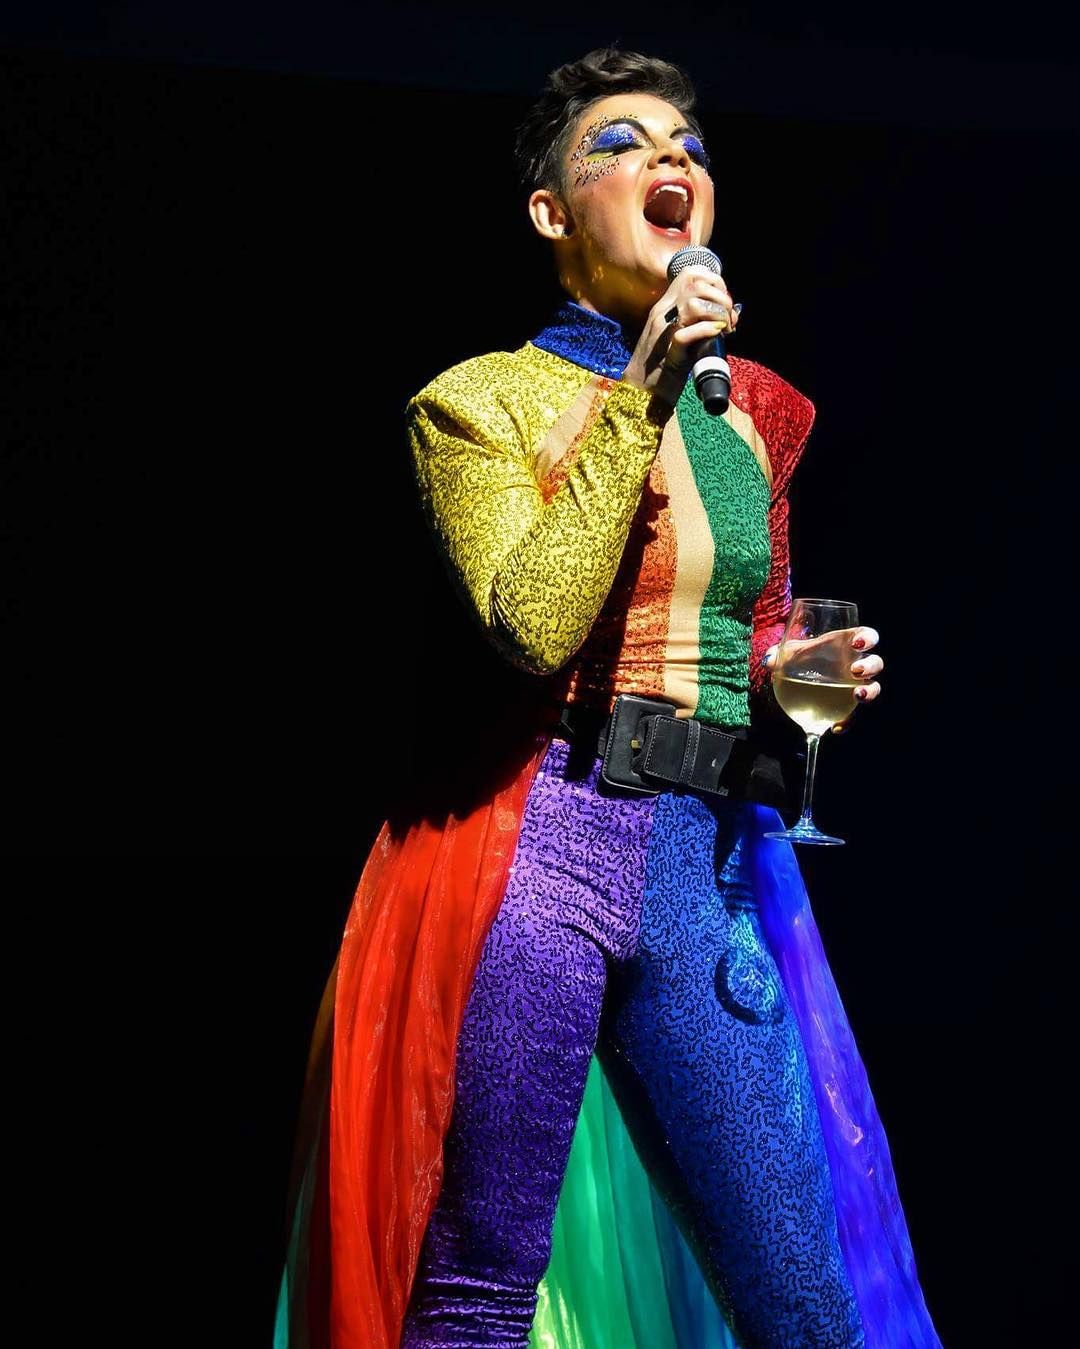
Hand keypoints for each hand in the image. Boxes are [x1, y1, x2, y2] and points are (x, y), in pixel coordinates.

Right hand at [620, 266, 739, 410]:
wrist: (639, 394)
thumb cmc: (662, 368)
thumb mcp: (677, 335)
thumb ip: (694, 321)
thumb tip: (727, 316)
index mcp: (664, 307)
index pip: (690, 274)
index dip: (713, 280)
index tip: (723, 300)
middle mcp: (662, 314)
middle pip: (696, 284)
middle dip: (721, 297)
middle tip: (729, 319)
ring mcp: (663, 332)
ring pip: (694, 304)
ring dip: (717, 314)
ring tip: (725, 329)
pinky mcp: (668, 354)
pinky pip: (687, 333)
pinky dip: (707, 331)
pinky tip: (717, 336)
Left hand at [762, 625, 883, 732]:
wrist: (794, 683)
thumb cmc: (799, 659)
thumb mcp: (788, 654)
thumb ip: (779, 654)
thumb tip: (770, 660)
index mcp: (844, 645)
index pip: (866, 636)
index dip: (867, 637)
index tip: (857, 643)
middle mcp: (855, 665)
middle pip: (875, 663)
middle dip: (870, 666)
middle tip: (855, 670)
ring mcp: (855, 686)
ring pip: (873, 688)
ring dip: (869, 692)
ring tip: (857, 695)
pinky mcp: (848, 708)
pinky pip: (853, 716)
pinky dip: (846, 722)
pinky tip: (835, 727)